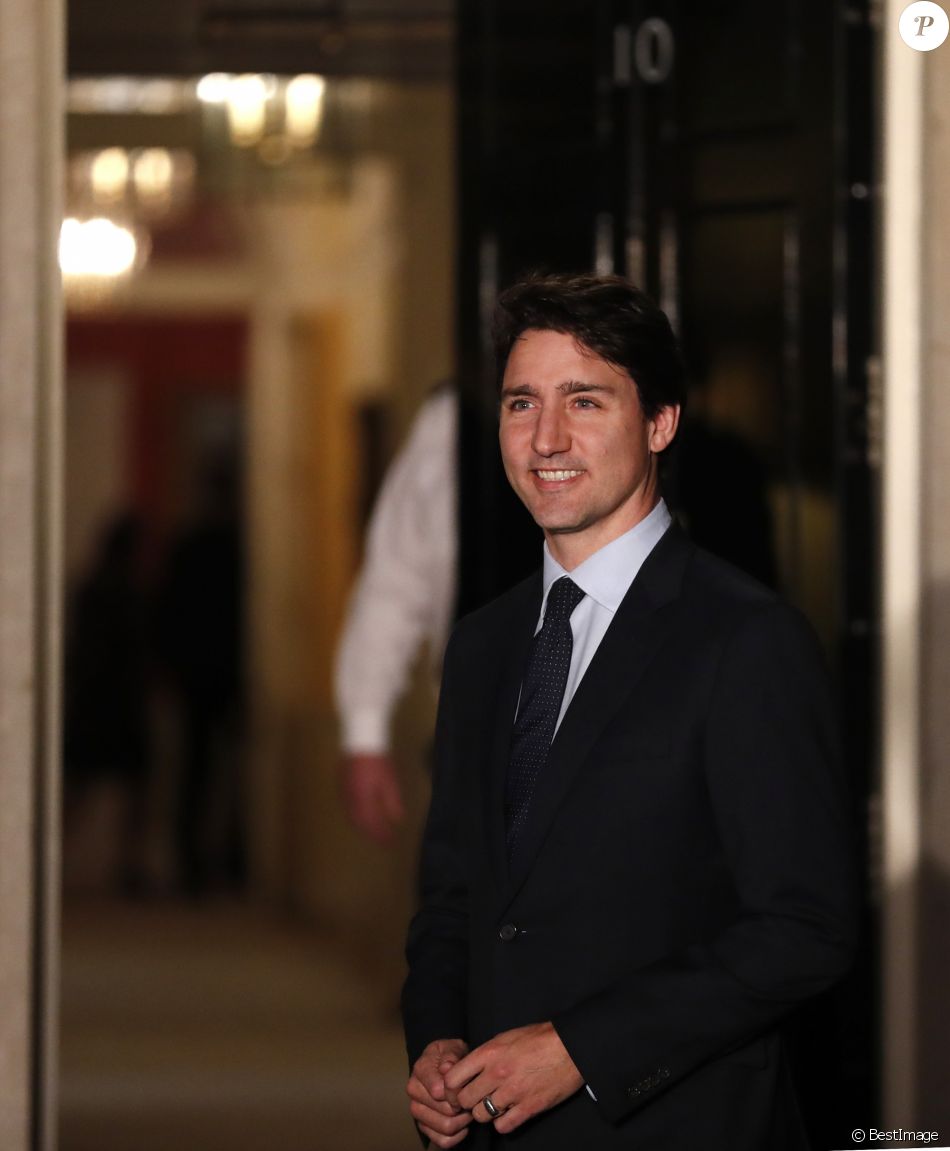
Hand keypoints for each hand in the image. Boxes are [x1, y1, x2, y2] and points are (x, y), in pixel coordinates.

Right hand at [340, 753, 404, 843]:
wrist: (360, 740)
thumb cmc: (378, 760)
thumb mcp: (390, 780)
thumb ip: (393, 801)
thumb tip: (397, 819)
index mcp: (363, 799)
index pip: (372, 824)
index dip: (380, 835)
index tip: (390, 842)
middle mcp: (350, 799)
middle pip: (359, 823)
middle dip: (371, 833)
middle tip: (381, 840)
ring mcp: (344, 792)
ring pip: (351, 816)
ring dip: (362, 826)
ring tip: (373, 831)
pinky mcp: (341, 785)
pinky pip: (347, 807)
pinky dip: (355, 816)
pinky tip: (362, 814)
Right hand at [406, 1038, 472, 1147]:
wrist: (444, 1064)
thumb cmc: (450, 1056)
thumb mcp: (452, 1047)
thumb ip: (451, 1055)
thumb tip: (446, 1068)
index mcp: (420, 1069)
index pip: (439, 1090)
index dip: (457, 1092)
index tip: (467, 1086)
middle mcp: (414, 1090)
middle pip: (445, 1111)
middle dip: (463, 1107)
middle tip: (471, 1099)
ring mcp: (417, 1110)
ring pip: (445, 1128)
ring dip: (462, 1122)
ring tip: (468, 1110)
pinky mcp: (423, 1126)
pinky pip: (443, 1141)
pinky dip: (457, 1136)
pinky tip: (463, 1124)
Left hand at [443, 1022, 582, 1135]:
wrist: (570, 1047)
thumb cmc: (538, 1038)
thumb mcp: (505, 1037)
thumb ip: (485, 1055)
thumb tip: (469, 1070)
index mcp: (489, 1052)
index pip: (452, 1078)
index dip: (452, 1087)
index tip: (458, 1088)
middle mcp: (497, 1073)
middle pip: (464, 1100)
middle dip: (467, 1101)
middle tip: (475, 1098)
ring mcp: (513, 1092)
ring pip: (481, 1115)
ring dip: (485, 1112)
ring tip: (494, 1104)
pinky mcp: (529, 1108)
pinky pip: (502, 1126)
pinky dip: (503, 1122)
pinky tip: (509, 1111)